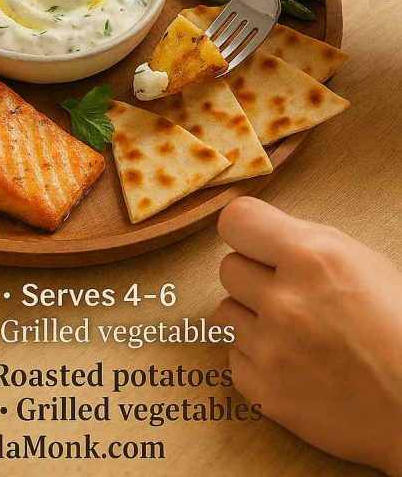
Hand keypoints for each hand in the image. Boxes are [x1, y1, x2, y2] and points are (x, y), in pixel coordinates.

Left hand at [213, 196, 401, 473]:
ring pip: (226, 312)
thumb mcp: (362, 262)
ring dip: (252, 318)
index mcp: (311, 257)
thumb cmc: (399, 327)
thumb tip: (261, 235)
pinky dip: (256, 358)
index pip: (235, 221)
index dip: (246, 231)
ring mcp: (272, 348)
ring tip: (292, 330)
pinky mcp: (265, 391)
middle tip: (288, 293)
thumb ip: (304, 242)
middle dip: (254, 277)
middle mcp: (284, 300)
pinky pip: (234, 357)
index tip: (255, 242)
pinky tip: (290, 361)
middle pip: (229, 268)